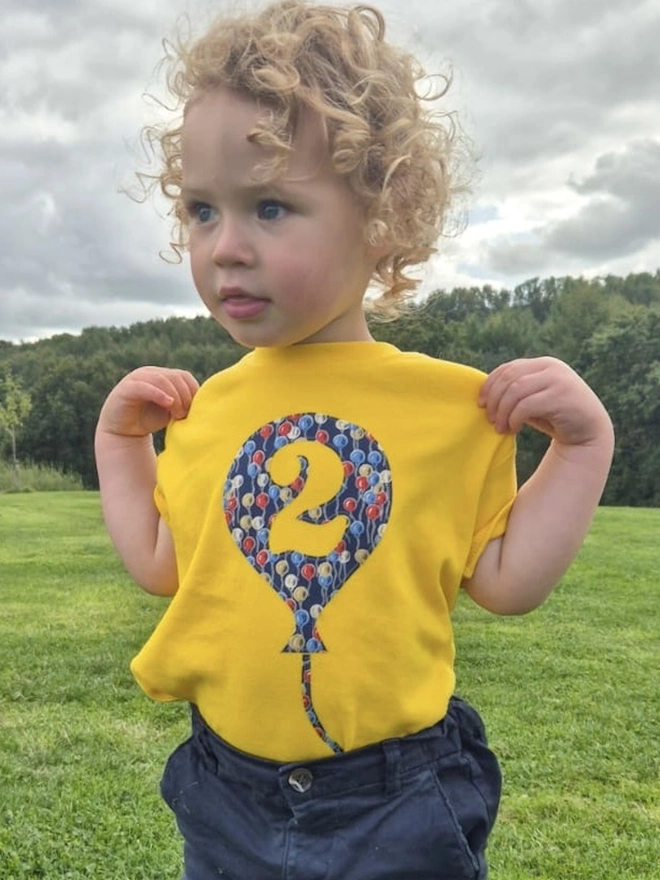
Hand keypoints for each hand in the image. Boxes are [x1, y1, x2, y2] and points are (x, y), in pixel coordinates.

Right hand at [97, 366, 198, 437]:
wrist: (123, 433)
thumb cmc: (150, 420)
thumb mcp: (171, 410)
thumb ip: (184, 403)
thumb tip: (207, 404)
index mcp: (163, 376)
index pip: (184, 376)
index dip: (193, 391)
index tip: (196, 409)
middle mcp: (150, 373)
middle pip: (175, 377)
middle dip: (185, 396)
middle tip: (185, 415)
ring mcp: (137, 378)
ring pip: (162, 379)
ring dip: (175, 396)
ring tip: (178, 414)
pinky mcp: (126, 388)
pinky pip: (144, 386)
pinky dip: (158, 394)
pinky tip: (168, 404)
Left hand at [479, 357, 611, 445]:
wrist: (589, 432)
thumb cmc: (555, 417)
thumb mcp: (533, 399)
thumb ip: (516, 392)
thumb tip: (484, 394)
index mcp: (543, 364)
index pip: (508, 368)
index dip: (490, 384)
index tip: (480, 403)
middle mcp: (551, 367)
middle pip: (509, 378)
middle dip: (494, 399)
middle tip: (489, 419)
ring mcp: (558, 380)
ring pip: (516, 390)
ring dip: (503, 411)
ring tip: (500, 427)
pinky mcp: (561, 397)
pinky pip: (527, 404)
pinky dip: (515, 417)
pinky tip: (514, 428)